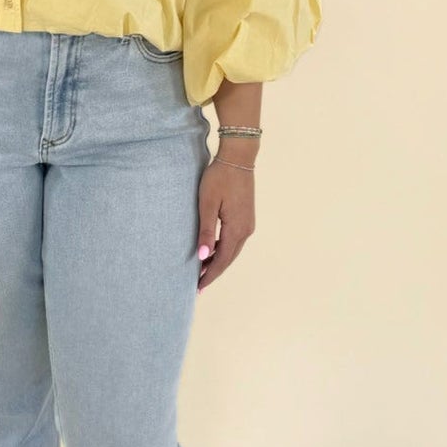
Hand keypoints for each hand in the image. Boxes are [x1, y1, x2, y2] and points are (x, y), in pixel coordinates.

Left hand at [195, 157, 255, 291]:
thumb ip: (206, 231)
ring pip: (232, 250)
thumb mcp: (207, 204)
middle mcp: (246, 230)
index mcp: (236, 229)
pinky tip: (212, 251)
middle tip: (198, 285)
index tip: (198, 287)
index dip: (209, 274)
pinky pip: (234, 240)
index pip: (222, 260)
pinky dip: (223, 249)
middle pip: (229, 258)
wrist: (237, 158)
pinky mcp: (246, 217)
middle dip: (213, 272)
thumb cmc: (219, 178)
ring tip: (202, 271)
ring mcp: (248, 224)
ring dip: (218, 261)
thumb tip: (203, 256)